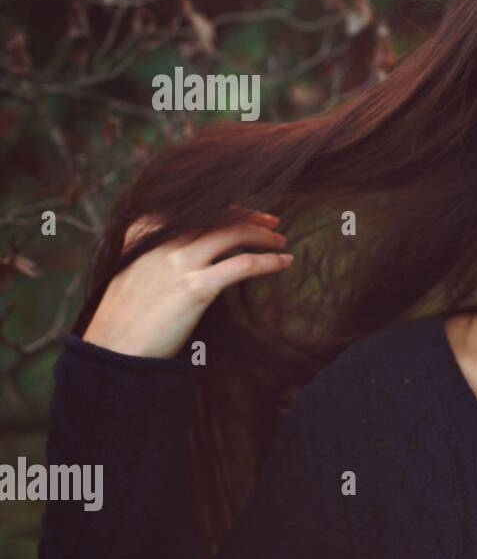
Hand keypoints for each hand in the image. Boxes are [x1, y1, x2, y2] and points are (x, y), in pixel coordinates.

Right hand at [81, 208, 293, 359]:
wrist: (111, 350)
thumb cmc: (124, 319)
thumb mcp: (133, 274)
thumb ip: (156, 256)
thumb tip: (189, 252)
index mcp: (145, 234)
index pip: (194, 209)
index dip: (225, 208)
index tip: (246, 212)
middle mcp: (163, 242)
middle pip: (217, 217)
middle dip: (249, 217)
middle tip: (273, 224)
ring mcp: (178, 263)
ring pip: (232, 235)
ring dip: (263, 237)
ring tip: (282, 243)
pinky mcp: (194, 288)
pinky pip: (241, 265)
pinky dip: (268, 261)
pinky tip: (284, 262)